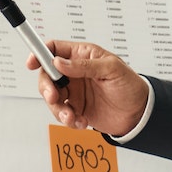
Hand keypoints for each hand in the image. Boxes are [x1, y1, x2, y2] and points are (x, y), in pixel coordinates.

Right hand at [31, 40, 148, 135]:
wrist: (139, 114)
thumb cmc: (130, 86)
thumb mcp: (111, 69)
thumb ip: (84, 65)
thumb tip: (60, 62)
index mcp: (82, 55)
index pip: (54, 49)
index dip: (40, 54)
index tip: (32, 63)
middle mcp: (75, 73)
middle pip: (47, 75)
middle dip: (46, 88)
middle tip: (54, 97)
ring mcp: (74, 91)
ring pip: (52, 98)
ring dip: (58, 109)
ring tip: (72, 117)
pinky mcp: (76, 109)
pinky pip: (62, 114)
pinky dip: (68, 120)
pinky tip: (82, 122)